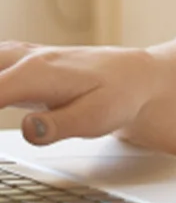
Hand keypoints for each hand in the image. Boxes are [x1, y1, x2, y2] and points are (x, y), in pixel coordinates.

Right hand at [0, 41, 158, 146]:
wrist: (136, 76)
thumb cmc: (119, 96)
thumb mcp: (99, 117)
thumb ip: (62, 124)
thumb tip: (28, 128)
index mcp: (36, 73)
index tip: (1, 144)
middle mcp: (20, 60)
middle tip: (5, 113)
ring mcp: (15, 58)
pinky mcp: (13, 64)